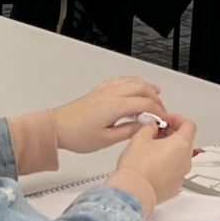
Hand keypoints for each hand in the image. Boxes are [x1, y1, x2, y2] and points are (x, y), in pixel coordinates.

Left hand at [48, 77, 179, 152]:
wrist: (56, 128)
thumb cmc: (77, 135)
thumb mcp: (106, 140)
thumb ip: (128, 131)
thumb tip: (143, 126)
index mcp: (115, 106)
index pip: (145, 103)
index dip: (158, 110)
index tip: (163, 119)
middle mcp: (112, 94)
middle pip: (142, 88)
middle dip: (155, 97)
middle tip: (161, 109)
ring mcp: (105, 90)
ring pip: (132, 81)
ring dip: (146, 86)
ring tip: (155, 93)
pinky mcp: (99, 91)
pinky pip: (121, 80)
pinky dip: (133, 82)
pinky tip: (134, 86)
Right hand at [111, 116, 195, 208]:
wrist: (133, 192)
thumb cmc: (136, 167)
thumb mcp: (139, 138)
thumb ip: (149, 127)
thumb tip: (152, 127)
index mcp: (181, 144)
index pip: (189, 125)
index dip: (177, 119)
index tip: (165, 120)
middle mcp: (185, 160)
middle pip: (185, 141)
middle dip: (171, 134)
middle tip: (156, 133)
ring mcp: (181, 175)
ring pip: (179, 157)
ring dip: (169, 151)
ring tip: (150, 150)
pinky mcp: (174, 187)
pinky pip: (174, 172)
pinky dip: (166, 166)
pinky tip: (151, 166)